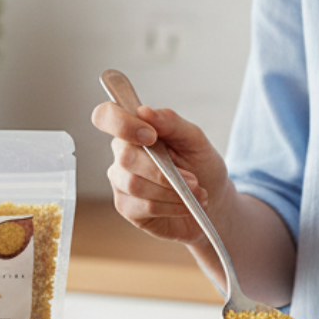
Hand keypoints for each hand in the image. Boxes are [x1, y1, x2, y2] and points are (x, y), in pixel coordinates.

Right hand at [89, 100, 230, 246]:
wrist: (212, 200)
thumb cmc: (200, 165)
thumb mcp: (194, 139)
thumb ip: (171, 123)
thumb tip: (144, 111)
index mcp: (134, 130)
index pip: (106, 116)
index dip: (121, 124)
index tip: (151, 136)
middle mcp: (122, 154)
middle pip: (126, 157)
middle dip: (163, 171)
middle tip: (193, 180)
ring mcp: (121, 182)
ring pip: (135, 185)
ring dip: (172, 191)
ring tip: (196, 193)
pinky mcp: (127, 207)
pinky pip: (143, 206)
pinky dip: (171, 206)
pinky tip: (186, 206)